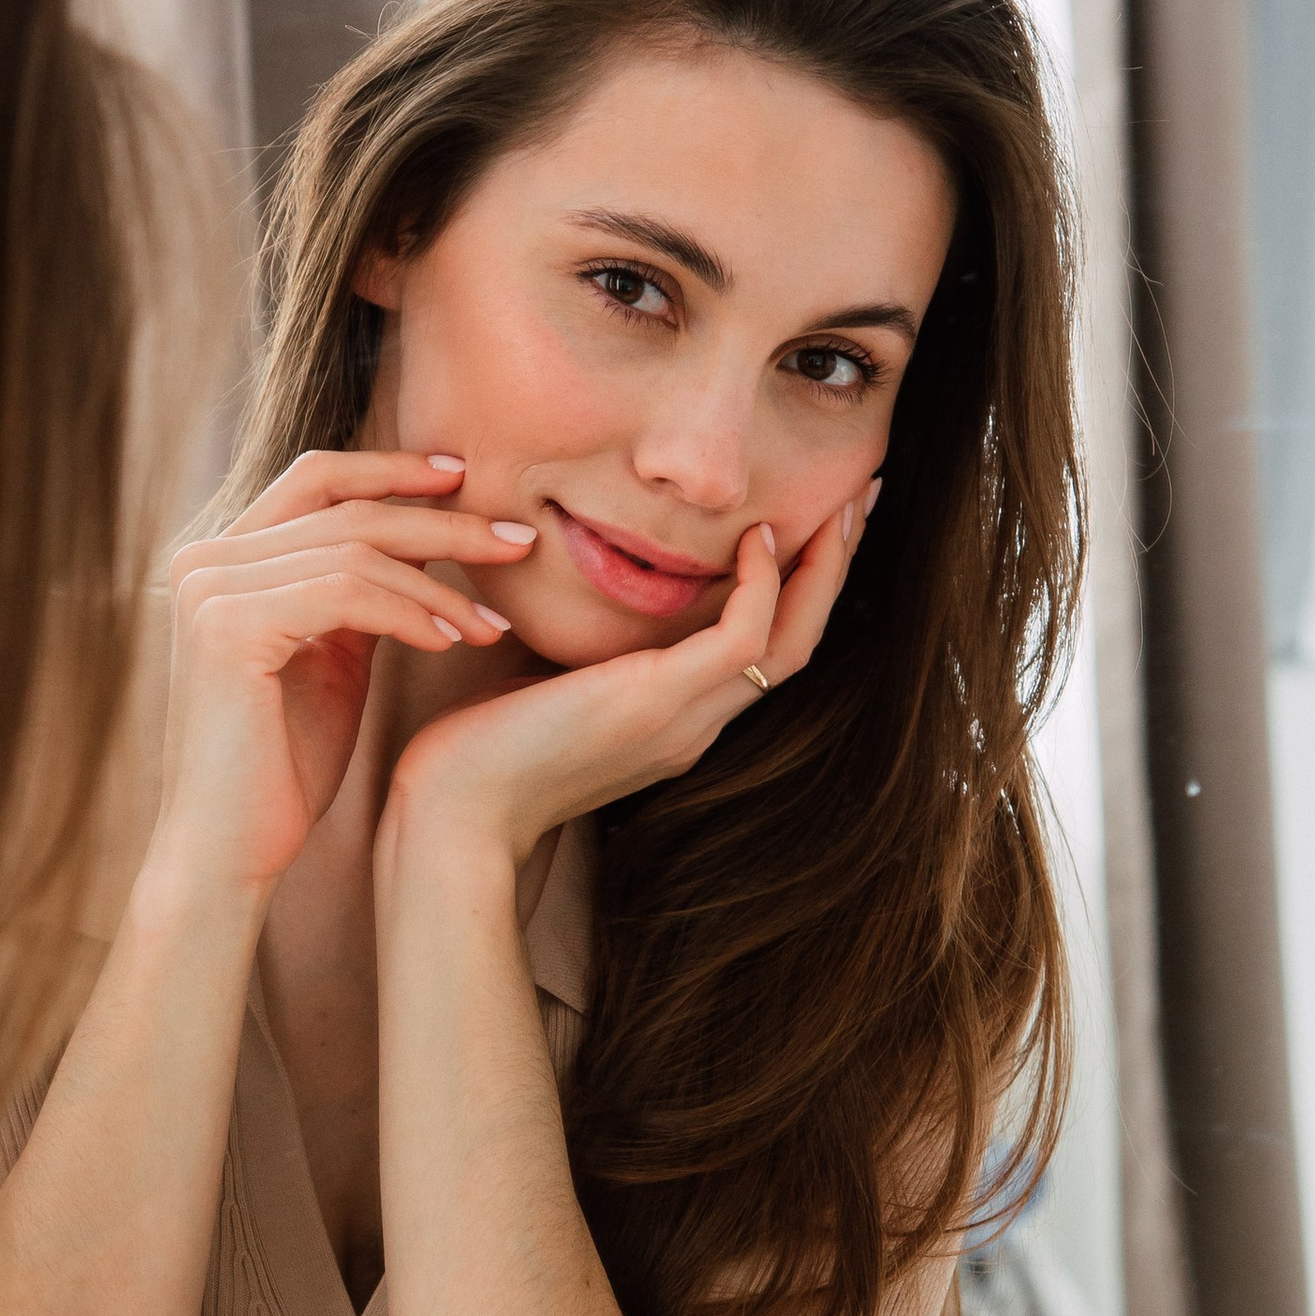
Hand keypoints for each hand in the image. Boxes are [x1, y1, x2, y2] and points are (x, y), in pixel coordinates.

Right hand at [147, 451, 534, 902]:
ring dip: (441, 585)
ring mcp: (210, 589)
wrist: (231, 849)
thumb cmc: (284, 767)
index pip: (317, 479)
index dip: (393, 469)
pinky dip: (410, 612)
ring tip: (494, 625)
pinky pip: (346, 593)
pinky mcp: (228, 627)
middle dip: (443, 521)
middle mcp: (204, 561)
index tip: (467, 479)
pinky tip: (452, 641)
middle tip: (520, 541)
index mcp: (223, 559)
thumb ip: (359, 596)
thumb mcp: (332, 660)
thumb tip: (424, 542)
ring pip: (356, 551)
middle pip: (346, 508)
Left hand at [381, 481, 869, 868]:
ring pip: (792, 642)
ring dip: (823, 571)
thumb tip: (572, 586)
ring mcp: (685, 719)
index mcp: (675, 721)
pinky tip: (758, 539)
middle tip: (860, 501)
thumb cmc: (478, 751)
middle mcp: (695, 724)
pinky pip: (745, 640)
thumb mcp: (545, 682)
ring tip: (843, 507)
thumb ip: (580, 647)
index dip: (798, 590)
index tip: (812, 527)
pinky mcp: (659, 704)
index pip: (763, 652)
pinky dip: (761, 587)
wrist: (454, 814)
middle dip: (833, 569)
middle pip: (798, 643)